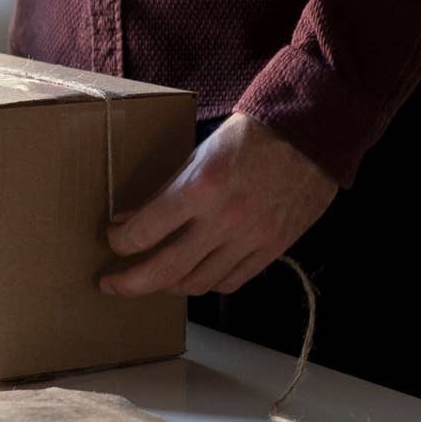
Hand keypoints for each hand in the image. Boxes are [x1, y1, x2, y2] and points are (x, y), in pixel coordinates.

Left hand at [102, 113, 336, 296]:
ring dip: (168, 286)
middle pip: (164, 271)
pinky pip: (231, 282)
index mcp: (201, 187)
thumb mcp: (200, 155)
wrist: (310, 134)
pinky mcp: (273, 250)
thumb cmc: (251, 136)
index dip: (119, 242)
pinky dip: (207, 284)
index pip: (144, 232)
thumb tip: (129, 220)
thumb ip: (165, 191)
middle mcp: (224, 220)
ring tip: (155, 279)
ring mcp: (251, 239)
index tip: (113, 240)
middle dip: (129, 283)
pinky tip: (195, 275)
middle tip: (110, 284)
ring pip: (197, 284)